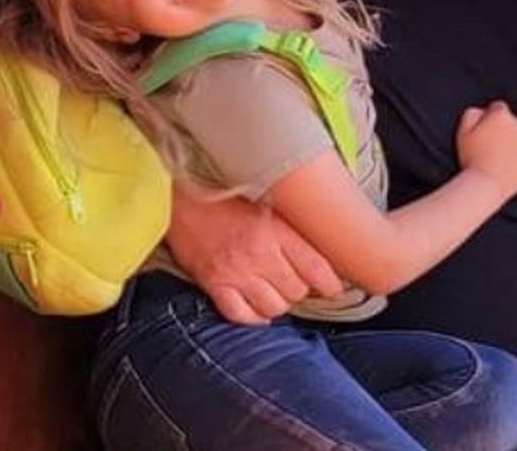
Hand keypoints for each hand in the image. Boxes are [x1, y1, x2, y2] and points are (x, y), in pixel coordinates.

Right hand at [167, 191, 343, 323]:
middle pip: (296, 291)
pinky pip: (240, 315)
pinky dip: (253, 317)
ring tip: (277, 293)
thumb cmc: (229, 199)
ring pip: (273, 308)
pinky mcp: (213, 284)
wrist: (183, 199)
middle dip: (301, 290)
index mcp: (277, 229)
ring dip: (279, 304)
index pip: (316, 268)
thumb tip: (326, 249)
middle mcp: (258, 253)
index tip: (333, 288)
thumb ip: (295, 229)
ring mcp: (235, 271)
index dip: (331, 284)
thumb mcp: (270, 205)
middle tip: (297, 282)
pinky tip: (258, 310)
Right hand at [455, 101, 516, 199]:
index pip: (498, 108)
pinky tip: (509, 165)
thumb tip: (482, 110)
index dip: (489, 119)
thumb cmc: (472, 158)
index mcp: (502, 115)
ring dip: (514, 142)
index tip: (485, 132)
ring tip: (500, 158)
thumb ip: (473, 113)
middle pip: (512, 122)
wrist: (487, 185)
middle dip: (503, 129)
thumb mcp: (463, 130)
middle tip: (491, 147)